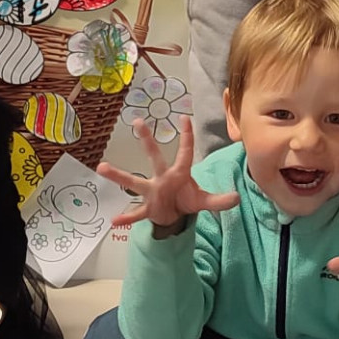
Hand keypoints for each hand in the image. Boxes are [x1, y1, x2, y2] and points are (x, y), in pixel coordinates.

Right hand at [98, 117, 239, 235]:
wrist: (173, 215)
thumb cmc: (186, 200)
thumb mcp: (204, 201)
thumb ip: (219, 200)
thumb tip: (237, 198)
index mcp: (179, 173)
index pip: (185, 152)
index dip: (187, 136)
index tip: (185, 118)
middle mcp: (162, 178)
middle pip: (154, 157)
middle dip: (147, 141)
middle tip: (138, 122)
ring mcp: (152, 192)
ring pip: (134, 182)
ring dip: (119, 175)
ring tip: (101, 167)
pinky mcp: (147, 208)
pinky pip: (136, 213)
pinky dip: (127, 217)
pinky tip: (115, 220)